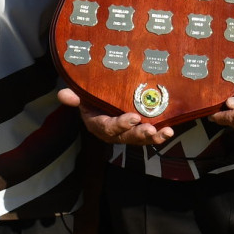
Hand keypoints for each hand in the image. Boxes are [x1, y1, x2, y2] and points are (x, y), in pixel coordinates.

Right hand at [58, 89, 175, 145]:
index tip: (132, 118)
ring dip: (154, 137)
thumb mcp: (82, 97)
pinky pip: (150, 135)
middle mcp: (114, 133)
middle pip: (127, 136)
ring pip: (140, 138)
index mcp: (99, 125)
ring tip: (166, 132)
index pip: (108, 127)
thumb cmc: (91, 98)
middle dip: (139, 134)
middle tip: (150, 129)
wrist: (100, 101)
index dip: (120, 124)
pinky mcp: (139, 131)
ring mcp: (128, 133)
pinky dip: (160, 134)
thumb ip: (75, 97)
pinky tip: (170, 130)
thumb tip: (63, 94)